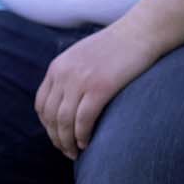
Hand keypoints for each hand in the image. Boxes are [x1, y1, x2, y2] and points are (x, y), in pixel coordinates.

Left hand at [34, 19, 175, 158]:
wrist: (141, 31)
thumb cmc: (118, 46)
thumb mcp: (84, 55)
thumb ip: (72, 73)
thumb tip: (69, 100)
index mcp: (58, 66)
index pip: (41, 104)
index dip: (47, 126)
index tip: (58, 137)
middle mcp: (64, 73)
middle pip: (51, 116)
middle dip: (56, 138)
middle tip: (67, 151)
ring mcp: (80, 80)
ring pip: (64, 122)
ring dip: (68, 142)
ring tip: (76, 152)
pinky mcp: (100, 88)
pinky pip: (83, 120)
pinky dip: (83, 136)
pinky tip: (87, 143)